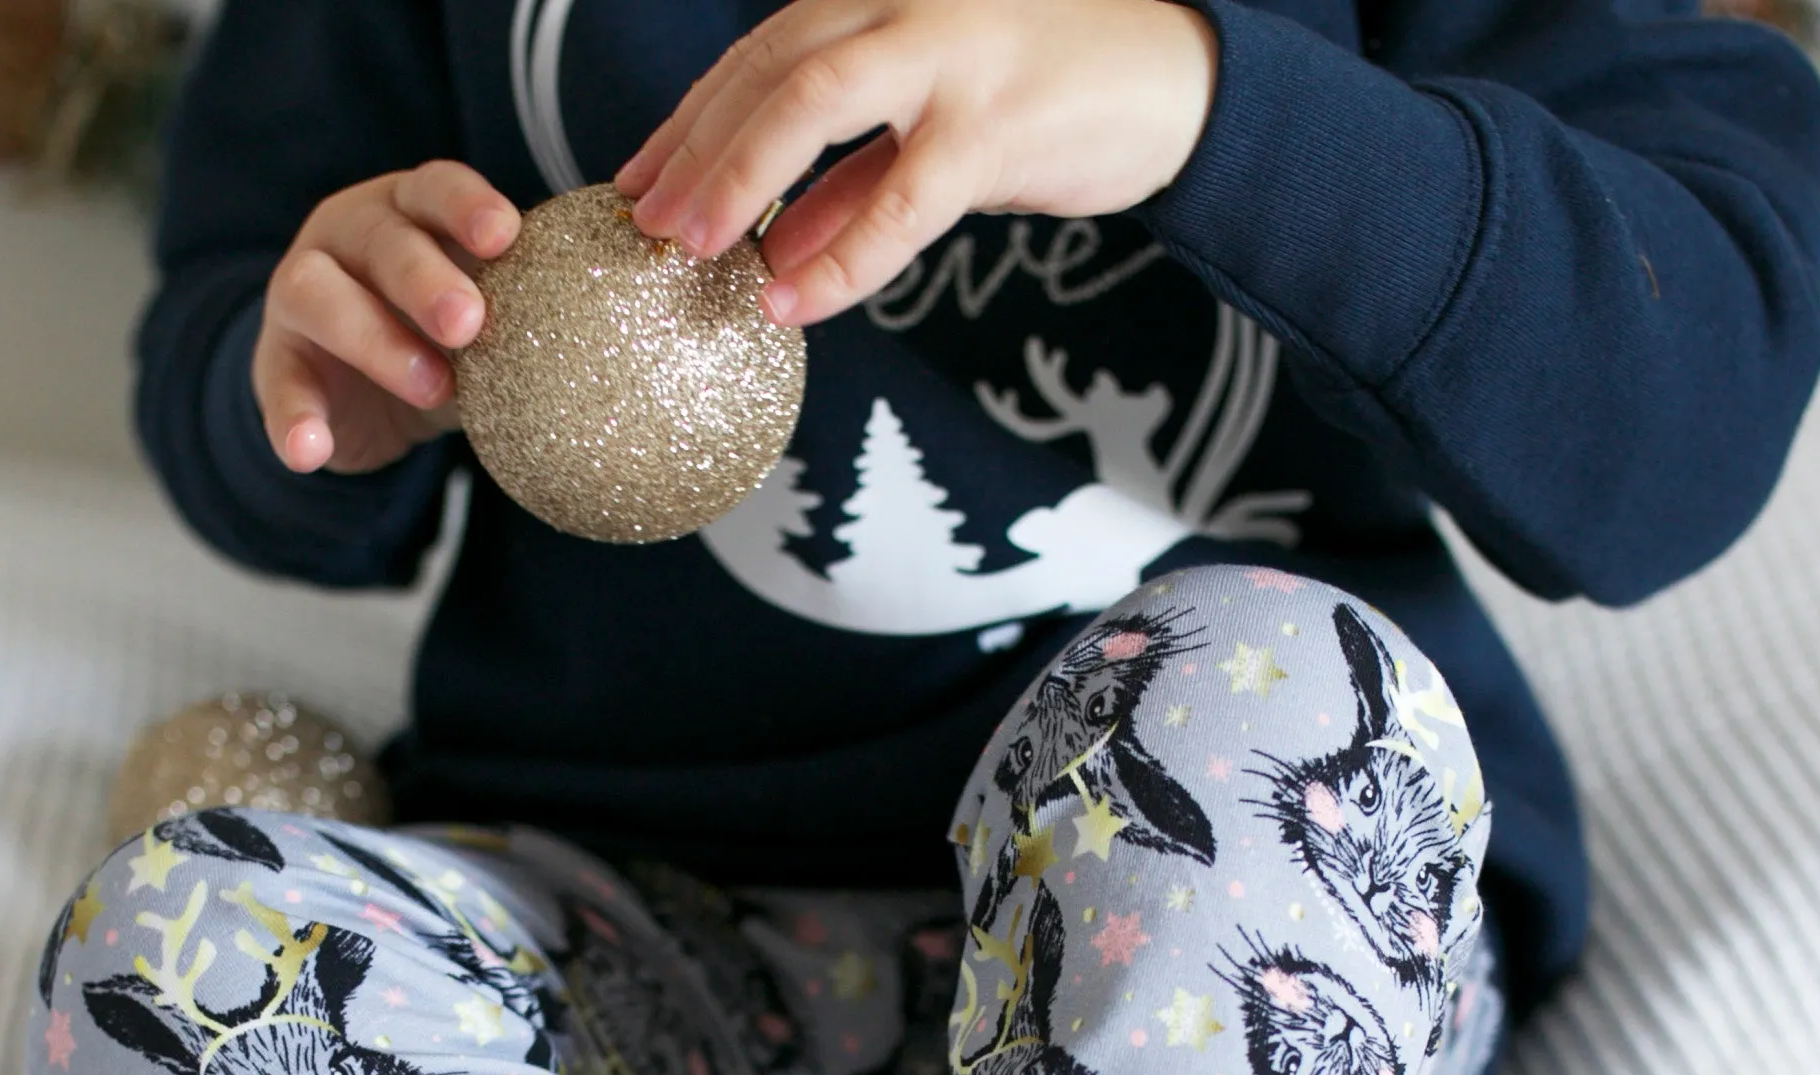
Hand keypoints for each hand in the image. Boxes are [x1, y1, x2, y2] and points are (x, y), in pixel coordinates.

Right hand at [253, 162, 521, 474]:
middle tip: (471, 323)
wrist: (356, 396)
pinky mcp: (277, 360)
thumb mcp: (482, 320)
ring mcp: (301, 293)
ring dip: (375, 339)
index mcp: (407, 212)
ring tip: (431, 388)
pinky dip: (294, 419)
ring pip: (320, 295)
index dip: (467, 206)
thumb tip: (618, 332)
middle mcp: (348, 235)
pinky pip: (280, 387)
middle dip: (426, 277)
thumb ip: (522, 311)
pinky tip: (311, 452)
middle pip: (381, 239)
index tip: (506, 236)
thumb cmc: (435, 339)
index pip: (435, 187)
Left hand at [616, 0, 1218, 328]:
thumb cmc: (1055, 98)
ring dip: (740, 178)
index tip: (638, 179)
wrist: (1181, 86)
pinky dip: (838, 257)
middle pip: (770, 63)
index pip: (765, 49)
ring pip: (813, 98)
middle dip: (696, 148)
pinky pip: (899, 199)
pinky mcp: (997, 121)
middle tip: (645, 223)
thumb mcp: (937, 127)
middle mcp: (909, 1)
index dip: (692, 116)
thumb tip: (779, 246)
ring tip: (693, 252)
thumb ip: (857, 176)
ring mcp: (954, 52)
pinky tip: (790, 300)